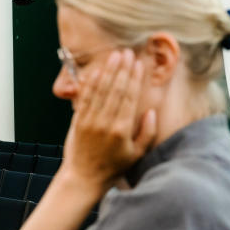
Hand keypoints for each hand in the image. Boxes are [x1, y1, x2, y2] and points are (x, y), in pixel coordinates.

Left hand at [60, 50, 155, 193]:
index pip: (129, 97)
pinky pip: (86, 97)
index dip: (134, 79)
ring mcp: (90, 120)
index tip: (138, 64)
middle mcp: (105, 122)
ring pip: (101, 89)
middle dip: (122, 69)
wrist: (84, 177)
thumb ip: (147, 132)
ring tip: (115, 56)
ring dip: (108, 71)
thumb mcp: (137, 154)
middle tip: (128, 52)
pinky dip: (92, 82)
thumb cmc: (114, 167)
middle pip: (115, 89)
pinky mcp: (79, 120)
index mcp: (121, 130)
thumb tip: (151, 112)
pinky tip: (98, 71)